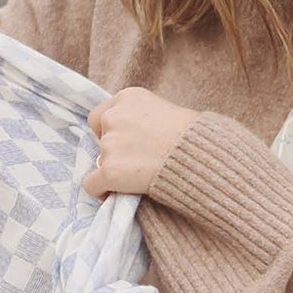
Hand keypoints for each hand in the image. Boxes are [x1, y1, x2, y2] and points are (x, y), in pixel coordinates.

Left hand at [84, 87, 198, 197]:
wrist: (200, 157)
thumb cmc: (194, 136)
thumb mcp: (167, 111)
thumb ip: (142, 119)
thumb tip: (133, 138)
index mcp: (126, 98)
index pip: (101, 116)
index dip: (111, 131)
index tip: (127, 143)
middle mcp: (113, 117)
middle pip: (100, 138)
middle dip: (114, 150)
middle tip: (136, 160)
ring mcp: (109, 144)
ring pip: (100, 161)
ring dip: (114, 169)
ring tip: (139, 175)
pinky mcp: (109, 171)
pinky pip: (92, 185)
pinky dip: (102, 191)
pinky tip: (115, 194)